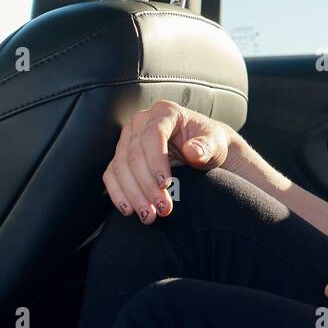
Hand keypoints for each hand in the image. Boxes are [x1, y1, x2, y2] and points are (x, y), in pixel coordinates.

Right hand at [101, 99, 235, 223]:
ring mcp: (129, 138)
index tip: (165, 185)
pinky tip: (129, 210)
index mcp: (165, 112)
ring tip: (149, 215)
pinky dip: (118, 193)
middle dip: (147, 186)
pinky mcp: (122, 155)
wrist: (204, 148)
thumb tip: (192, 151)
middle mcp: (142, 122)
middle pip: (134, 155)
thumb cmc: (210, 142)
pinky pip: (112, 175)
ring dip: (133, 195)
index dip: (156, 161)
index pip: (152, 136)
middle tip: (163, 209)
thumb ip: (206, 146)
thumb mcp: (215, 142)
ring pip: (120, 167)